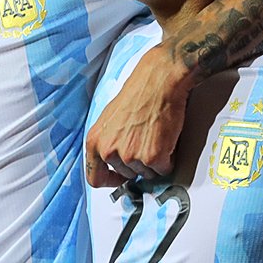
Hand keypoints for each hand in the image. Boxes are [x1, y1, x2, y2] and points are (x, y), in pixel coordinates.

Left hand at [84, 44, 190, 186]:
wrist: (159, 81)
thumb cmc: (137, 94)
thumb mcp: (109, 118)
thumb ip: (108, 142)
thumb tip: (113, 160)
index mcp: (95, 141)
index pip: (94, 177)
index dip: (109, 181)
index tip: (118, 180)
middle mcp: (109, 151)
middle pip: (125, 175)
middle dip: (137, 164)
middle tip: (145, 143)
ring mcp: (131, 156)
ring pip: (145, 173)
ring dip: (153, 161)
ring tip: (156, 136)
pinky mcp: (153, 157)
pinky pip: (163, 169)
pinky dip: (168, 159)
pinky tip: (166, 140)